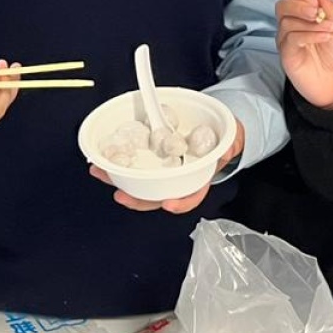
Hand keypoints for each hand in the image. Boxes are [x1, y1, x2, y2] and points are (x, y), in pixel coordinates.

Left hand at [89, 126, 243, 213]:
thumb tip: (227, 146)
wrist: (216, 129)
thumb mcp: (231, 138)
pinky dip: (119, 162)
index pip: (191, 195)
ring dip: (120, 179)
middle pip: (158, 194)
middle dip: (138, 198)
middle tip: (121, 196)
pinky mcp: (152, 155)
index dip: (181, 202)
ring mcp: (164, 168)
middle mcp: (179, 178)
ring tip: (100, 172)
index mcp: (200, 177)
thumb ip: (230, 143)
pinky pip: (135, 162)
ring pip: (140, 182)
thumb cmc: (223, 138)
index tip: (168, 204)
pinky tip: (104, 159)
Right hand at [277, 0, 332, 111]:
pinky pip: (290, 39)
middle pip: (282, 5)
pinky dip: (308, 35)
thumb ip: (330, 8)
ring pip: (286, 22)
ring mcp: (287, 40)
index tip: (315, 0)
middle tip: (315, 12)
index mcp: (304, 14)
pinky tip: (323, 38)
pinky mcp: (287, 55)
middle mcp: (292, 25)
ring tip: (327, 30)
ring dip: (309, 23)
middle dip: (299, 5)